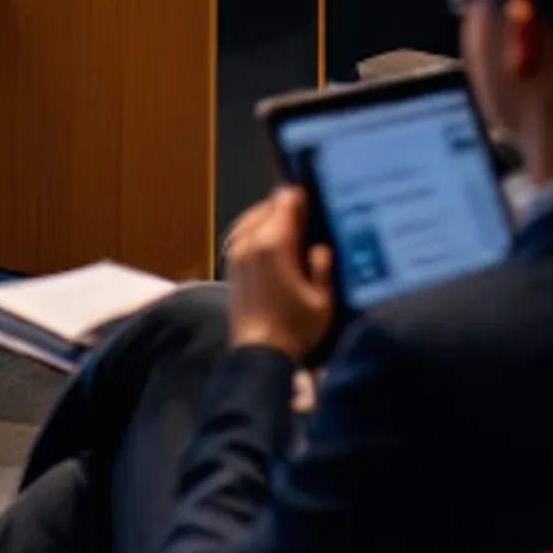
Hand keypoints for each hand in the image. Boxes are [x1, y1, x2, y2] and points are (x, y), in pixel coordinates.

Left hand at [226, 186, 333, 362]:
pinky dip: (258, 229)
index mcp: (274, 243)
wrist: (258, 354)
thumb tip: (320, 245)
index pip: (287, 200)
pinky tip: (272, 244)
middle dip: (288, 207)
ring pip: (254, 215)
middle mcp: (250, 239)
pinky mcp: (229, 260)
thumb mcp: (322, 301)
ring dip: (271, 217)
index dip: (303, 198)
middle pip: (269, 204)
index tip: (317, 205)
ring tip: (292, 232)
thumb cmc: (294, 328)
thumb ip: (323, 267)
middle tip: (308, 220)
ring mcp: (236, 248)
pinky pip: (243, 230)